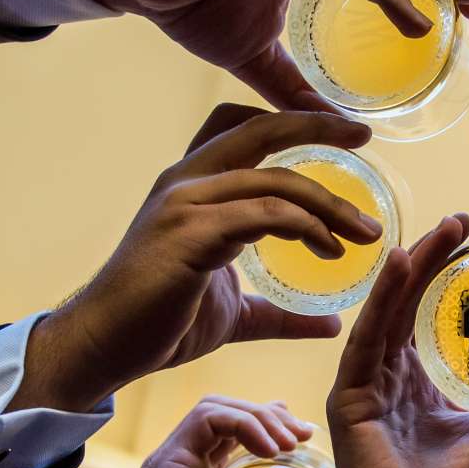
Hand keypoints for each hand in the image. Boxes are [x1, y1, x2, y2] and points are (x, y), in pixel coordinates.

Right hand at [17, 105, 380, 410]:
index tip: (338, 132)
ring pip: (273, 181)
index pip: (241, 128)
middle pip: (260, 131)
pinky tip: (328, 248)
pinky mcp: (191, 234)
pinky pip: (262, 215)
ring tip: (364, 233)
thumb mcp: (232, 313)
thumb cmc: (159, 324)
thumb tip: (328, 323)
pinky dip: (304, 226)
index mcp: (192, 187)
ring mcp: (186, 204)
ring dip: (328, 204)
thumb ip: (277, 312)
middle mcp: (186, 182)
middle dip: (316, 126)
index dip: (289, 120)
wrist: (104, 347)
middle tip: (363, 138)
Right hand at [99, 396, 313, 467]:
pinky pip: (206, 420)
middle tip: (305, 435)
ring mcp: (173, 461)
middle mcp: (183, 467)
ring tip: (291, 441)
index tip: (302, 440)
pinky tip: (270, 448)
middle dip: (270, 416)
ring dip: (260, 416)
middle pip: (228, 415)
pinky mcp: (168, 463)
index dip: (266, 427)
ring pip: (217, 409)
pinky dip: (243, 424)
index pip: (231, 436)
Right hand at [330, 212, 468, 467]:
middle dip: (428, 260)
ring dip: (409, 271)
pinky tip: (399, 266)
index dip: (443, 275)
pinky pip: (367, 342)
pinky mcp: (349, 403)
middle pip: (404, 306)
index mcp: (414, 387)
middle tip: (460, 220)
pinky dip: (383, 302)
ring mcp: (362, 391)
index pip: (424, 317)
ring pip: (385, 315)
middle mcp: (384, 381)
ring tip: (436, 232)